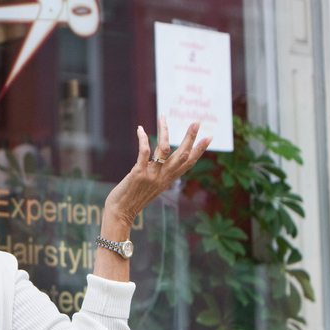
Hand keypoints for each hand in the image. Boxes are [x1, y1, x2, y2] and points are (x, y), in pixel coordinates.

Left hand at [104, 116, 210, 230]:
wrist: (120, 213)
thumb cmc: (132, 199)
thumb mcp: (150, 186)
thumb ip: (156, 174)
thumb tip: (156, 160)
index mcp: (168, 180)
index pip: (188, 163)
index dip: (200, 150)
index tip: (209, 138)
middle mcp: (163, 177)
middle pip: (182, 155)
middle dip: (190, 137)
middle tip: (197, 122)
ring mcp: (152, 175)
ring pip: (164, 149)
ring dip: (164, 131)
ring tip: (163, 116)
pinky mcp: (139, 174)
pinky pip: (144, 152)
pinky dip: (143, 139)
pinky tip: (140, 129)